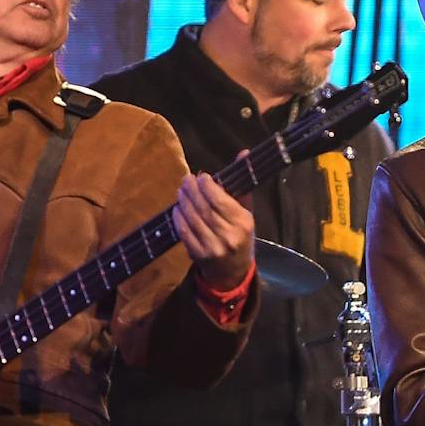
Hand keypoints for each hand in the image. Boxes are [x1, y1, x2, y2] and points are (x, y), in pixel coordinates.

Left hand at [174, 173, 255, 289]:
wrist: (233, 272)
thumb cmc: (240, 236)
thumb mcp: (246, 213)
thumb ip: (242, 185)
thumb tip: (244, 153)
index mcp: (244, 223)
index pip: (220, 200)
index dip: (208, 186)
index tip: (202, 177)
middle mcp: (229, 236)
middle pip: (204, 208)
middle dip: (192, 191)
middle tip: (186, 180)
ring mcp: (213, 247)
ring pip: (193, 218)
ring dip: (183, 202)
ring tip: (181, 191)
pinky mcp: (199, 255)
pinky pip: (184, 232)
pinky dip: (178, 218)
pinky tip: (177, 209)